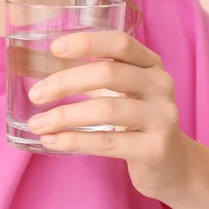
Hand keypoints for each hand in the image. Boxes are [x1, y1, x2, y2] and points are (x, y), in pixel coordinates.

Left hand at [26, 31, 194, 199]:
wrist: (172, 165)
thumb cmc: (135, 121)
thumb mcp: (121, 92)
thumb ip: (91, 77)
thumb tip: (36, 68)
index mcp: (150, 65)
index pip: (120, 43)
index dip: (88, 42)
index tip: (55, 48)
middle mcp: (161, 86)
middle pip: (108, 74)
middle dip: (65, 82)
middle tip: (35, 94)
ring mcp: (162, 117)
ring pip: (106, 110)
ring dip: (63, 116)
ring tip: (37, 124)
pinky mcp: (155, 149)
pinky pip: (107, 142)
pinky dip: (74, 140)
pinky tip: (51, 141)